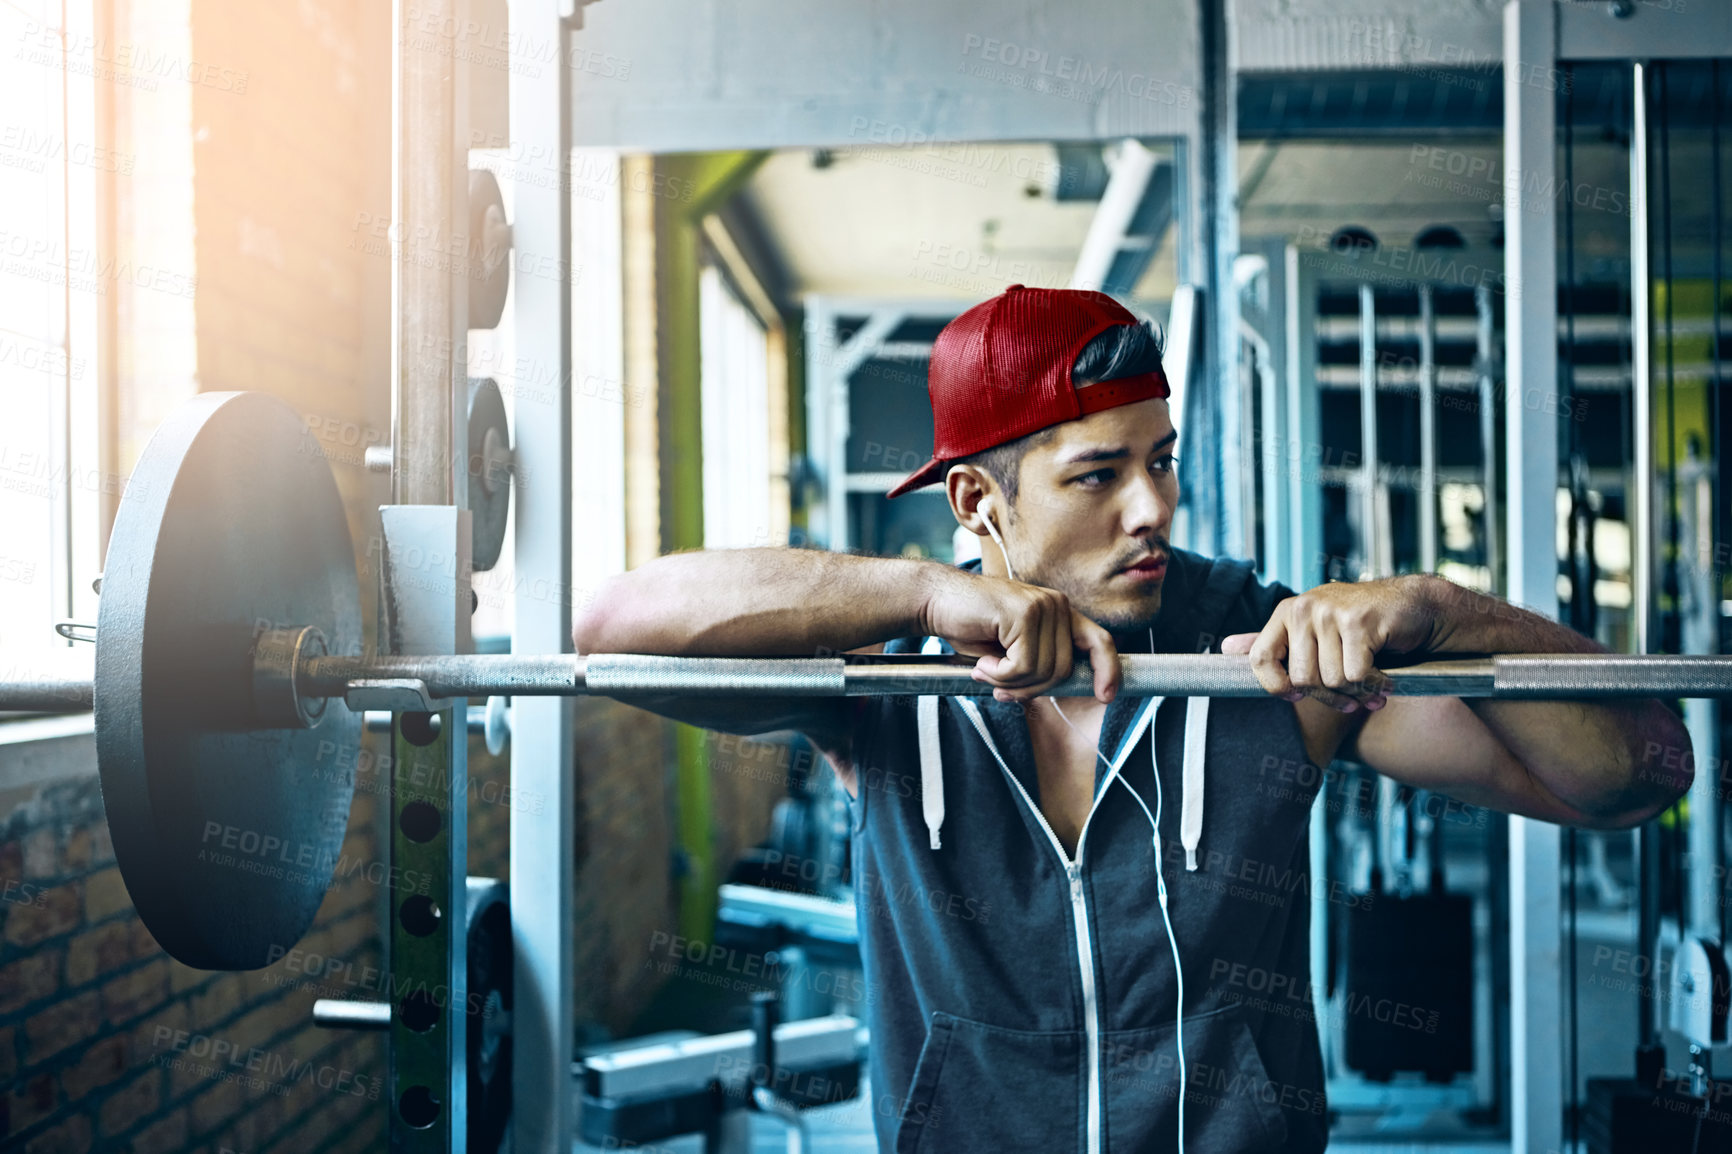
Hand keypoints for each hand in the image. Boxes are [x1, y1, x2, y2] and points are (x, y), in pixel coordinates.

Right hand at [920, 571, 1120, 703]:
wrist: (935, 601)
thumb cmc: (971, 626)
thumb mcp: (1012, 650)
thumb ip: (1037, 664)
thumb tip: (1051, 692)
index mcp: (1059, 612)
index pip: (1099, 640)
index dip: (1107, 669)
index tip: (1106, 696)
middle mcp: (1057, 605)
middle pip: (1062, 670)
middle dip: (1029, 687)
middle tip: (999, 686)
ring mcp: (1043, 606)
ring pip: (1043, 671)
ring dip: (1009, 681)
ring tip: (986, 668)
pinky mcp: (1024, 613)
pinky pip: (1022, 665)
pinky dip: (999, 674)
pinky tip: (981, 661)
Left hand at [1220, 575, 1438, 712]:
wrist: (1414, 607)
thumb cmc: (1361, 625)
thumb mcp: (1312, 630)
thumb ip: (1274, 642)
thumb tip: (1225, 648)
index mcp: (1287, 612)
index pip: (1258, 659)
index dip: (1275, 686)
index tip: (1296, 697)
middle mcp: (1304, 608)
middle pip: (1302, 679)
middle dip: (1329, 696)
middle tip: (1351, 695)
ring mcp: (1330, 612)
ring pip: (1332, 680)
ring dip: (1356, 691)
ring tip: (1371, 683)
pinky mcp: (1359, 621)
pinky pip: (1357, 675)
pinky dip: (1374, 685)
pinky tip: (1385, 678)